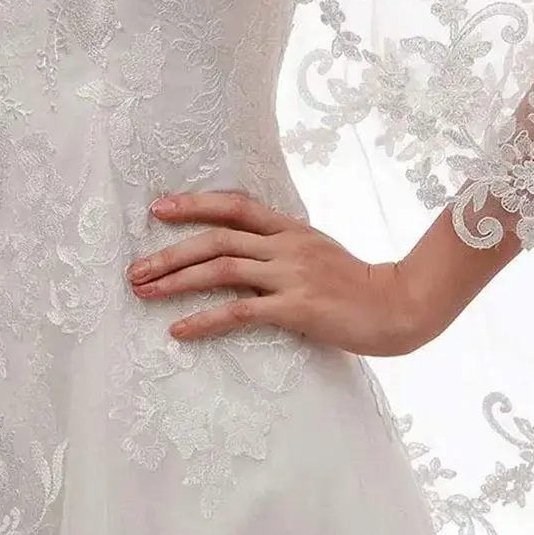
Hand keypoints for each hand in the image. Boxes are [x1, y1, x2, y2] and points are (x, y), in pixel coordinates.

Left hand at [126, 188, 437, 356]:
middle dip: (170, 251)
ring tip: (144, 292)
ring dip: (176, 280)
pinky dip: (204, 321)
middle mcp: (286, 245)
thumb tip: (245, 248)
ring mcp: (291, 275)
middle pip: (216, 237)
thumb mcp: (318, 251)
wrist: (398, 306)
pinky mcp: (296, 308)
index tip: (158, 208)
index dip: (194, 203)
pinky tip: (179, 331)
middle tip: (135, 269)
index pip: (234, 204)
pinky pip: (240, 312)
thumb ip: (283, 246)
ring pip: (221, 269)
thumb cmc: (357, 285)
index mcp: (290, 228)